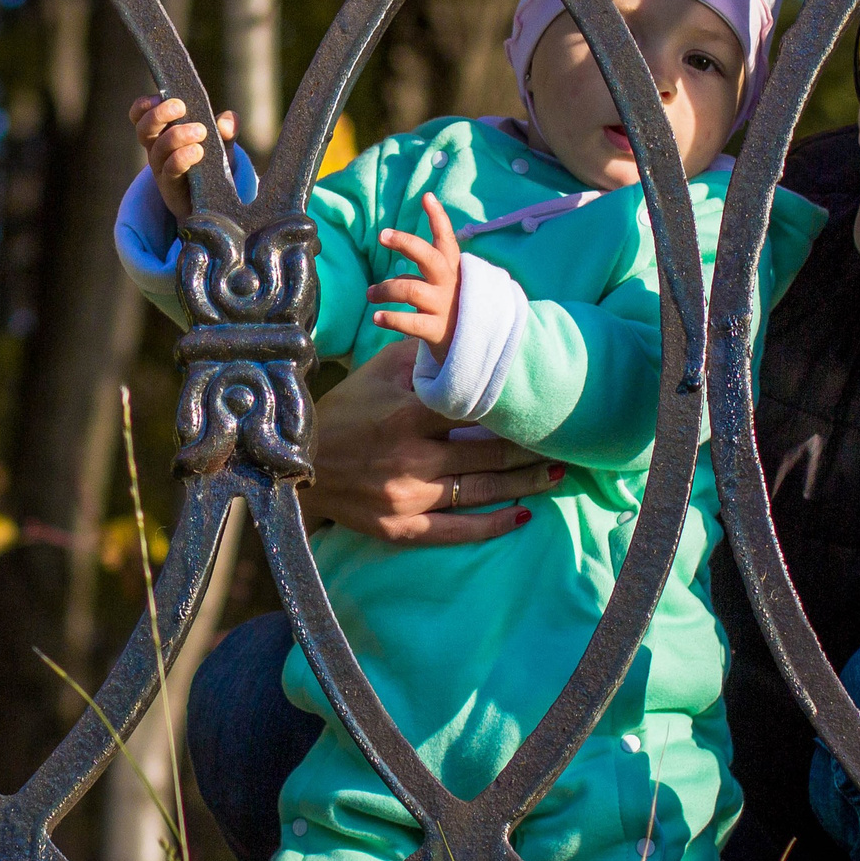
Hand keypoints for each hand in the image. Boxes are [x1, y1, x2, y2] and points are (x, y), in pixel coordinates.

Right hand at [130, 94, 237, 221]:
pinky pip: (170, 169)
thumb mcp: (222, 142)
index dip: (144, 105)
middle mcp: (157, 149)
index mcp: (163, 132)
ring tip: (200, 131)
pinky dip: (182, 157)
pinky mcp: (171, 186)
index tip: (159, 97)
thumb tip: (225, 123)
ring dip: (176, 135)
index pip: (141, 116)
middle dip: (159, 114)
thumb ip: (227, 127)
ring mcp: (162, 168)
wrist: (212, 201)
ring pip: (158, 148)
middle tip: (180, 107)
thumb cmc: (212, 163)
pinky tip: (197, 151)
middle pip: (144, 129)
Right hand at [297, 341, 560, 544]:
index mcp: (407, 417)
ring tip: (556, 475)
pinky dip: (494, 525)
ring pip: (482, 492)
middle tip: (563, 443)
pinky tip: (523, 516)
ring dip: (525, 484)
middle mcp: (411, 459)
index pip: (476, 412)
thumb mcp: (376, 373)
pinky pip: (457, 531)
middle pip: (489, 456)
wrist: (296, 463)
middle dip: (531, 450)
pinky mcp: (400, 528)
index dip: (513, 412)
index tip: (541, 406)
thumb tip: (458, 330)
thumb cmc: (343, 411)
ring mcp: (406, 497)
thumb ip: (418, 354)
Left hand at [367, 193, 462, 362]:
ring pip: (410, 289)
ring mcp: (444, 307)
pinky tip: (377, 317)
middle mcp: (450, 285)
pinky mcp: (438, 331)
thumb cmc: (453, 309)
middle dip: (405, 243)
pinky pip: (410, 322)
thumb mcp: (447, 284)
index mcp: (453, 270)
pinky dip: (391, 318)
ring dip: (385, 290)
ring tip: (370, 294)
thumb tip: (398, 259)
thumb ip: (428, 268)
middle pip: (429, 258)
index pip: (447, 239)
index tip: (427, 197)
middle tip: (383, 235)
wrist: (475, 348)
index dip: (438, 218)